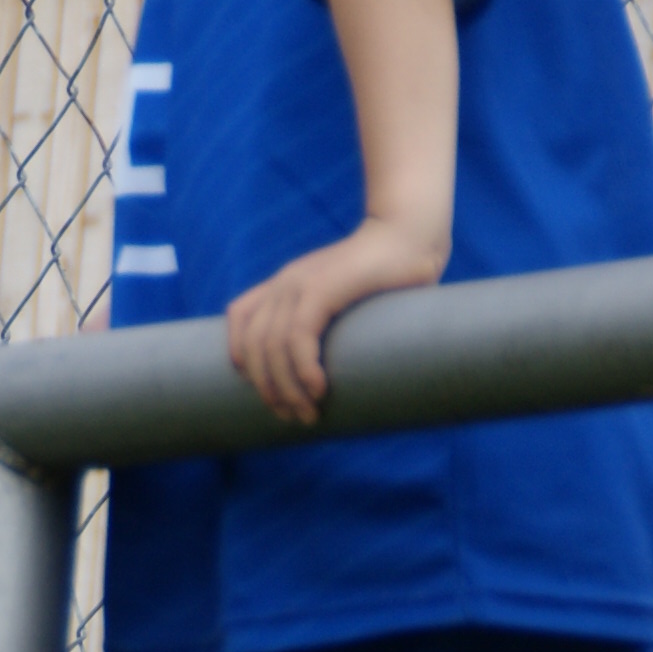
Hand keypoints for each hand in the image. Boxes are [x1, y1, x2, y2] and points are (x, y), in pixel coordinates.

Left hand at [225, 213, 445, 421]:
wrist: (413, 234)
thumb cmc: (392, 273)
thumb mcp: (351, 297)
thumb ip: (337, 321)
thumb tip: (349, 366)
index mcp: (287, 281)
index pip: (240, 316)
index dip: (242, 356)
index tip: (267, 386)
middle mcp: (286, 281)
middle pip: (253, 344)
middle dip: (267, 389)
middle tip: (293, 417)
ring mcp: (300, 282)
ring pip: (273, 347)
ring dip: (287, 389)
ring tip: (309, 414)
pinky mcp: (322, 287)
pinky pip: (298, 336)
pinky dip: (304, 369)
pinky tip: (319, 389)